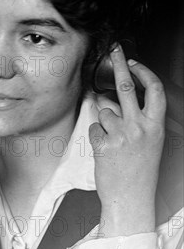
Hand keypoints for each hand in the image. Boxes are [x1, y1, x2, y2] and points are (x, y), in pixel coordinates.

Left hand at [89, 45, 165, 236]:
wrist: (130, 197)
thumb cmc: (140, 171)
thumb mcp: (150, 143)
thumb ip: (140, 121)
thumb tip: (119, 100)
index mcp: (155, 126)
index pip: (154, 90)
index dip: (144, 72)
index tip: (134, 63)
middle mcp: (139, 127)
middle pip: (127, 87)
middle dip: (120, 64)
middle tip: (115, 50)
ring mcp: (120, 134)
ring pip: (104, 111)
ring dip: (105, 122)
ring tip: (114, 143)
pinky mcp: (103, 144)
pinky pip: (94, 128)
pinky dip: (96, 137)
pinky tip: (105, 151)